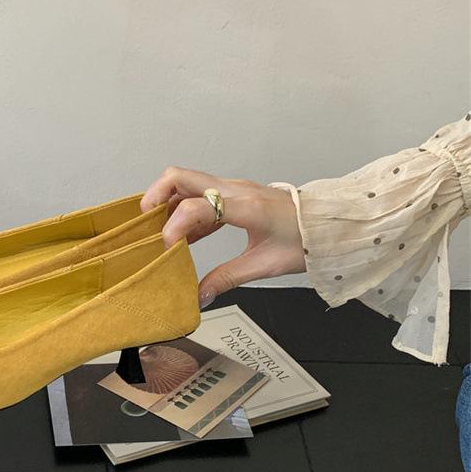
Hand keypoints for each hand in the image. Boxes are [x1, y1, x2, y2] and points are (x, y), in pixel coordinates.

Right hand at [141, 166, 305, 306]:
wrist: (326, 224)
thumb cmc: (303, 241)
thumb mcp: (265, 265)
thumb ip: (227, 278)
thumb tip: (199, 296)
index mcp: (247, 207)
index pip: (198, 205)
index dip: (175, 226)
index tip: (168, 248)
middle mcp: (235, 189)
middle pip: (180, 176)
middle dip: (155, 196)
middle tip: (144, 223)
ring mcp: (233, 187)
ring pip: (186, 181)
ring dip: (166, 202)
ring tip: (160, 233)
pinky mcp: (233, 192)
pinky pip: (198, 193)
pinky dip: (183, 209)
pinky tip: (184, 237)